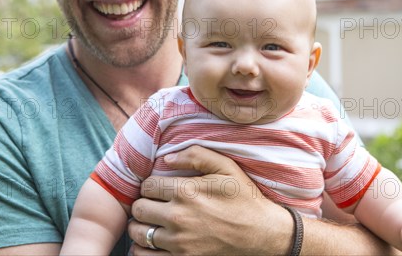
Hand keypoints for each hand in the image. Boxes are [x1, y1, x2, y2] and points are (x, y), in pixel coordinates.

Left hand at [127, 145, 291, 255]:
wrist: (263, 234)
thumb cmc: (244, 199)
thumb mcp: (226, 167)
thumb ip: (196, 155)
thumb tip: (168, 157)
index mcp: (187, 191)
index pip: (147, 185)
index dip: (151, 185)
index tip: (159, 189)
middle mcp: (179, 217)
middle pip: (139, 208)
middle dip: (144, 204)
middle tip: (153, 205)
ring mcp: (179, 243)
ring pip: (138, 233)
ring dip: (141, 226)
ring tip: (151, 223)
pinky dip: (143, 249)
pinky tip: (153, 242)